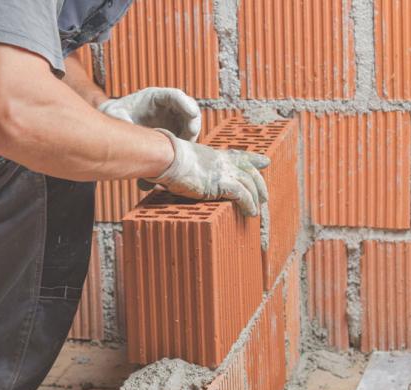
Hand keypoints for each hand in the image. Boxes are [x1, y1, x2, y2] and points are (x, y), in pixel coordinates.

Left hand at [98, 87, 200, 141]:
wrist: (117, 121)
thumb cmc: (117, 113)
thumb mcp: (116, 115)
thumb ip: (121, 118)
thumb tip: (124, 127)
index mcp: (154, 96)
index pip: (175, 96)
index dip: (185, 103)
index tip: (192, 114)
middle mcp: (167, 105)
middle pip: (188, 107)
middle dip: (193, 120)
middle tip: (192, 133)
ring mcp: (173, 116)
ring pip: (190, 121)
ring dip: (192, 132)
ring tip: (185, 144)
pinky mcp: (175, 129)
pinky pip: (187, 133)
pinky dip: (187, 141)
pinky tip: (181, 150)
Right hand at [149, 129, 269, 216]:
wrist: (166, 156)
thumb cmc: (163, 160)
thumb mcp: (172, 164)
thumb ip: (170, 173)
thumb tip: (144, 184)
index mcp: (213, 155)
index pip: (238, 155)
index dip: (253, 159)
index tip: (265, 162)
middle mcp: (222, 161)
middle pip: (249, 171)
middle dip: (260, 183)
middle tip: (265, 196)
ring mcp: (223, 171)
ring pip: (249, 184)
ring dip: (256, 198)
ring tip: (257, 211)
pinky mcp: (222, 183)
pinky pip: (243, 195)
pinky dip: (249, 204)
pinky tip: (251, 213)